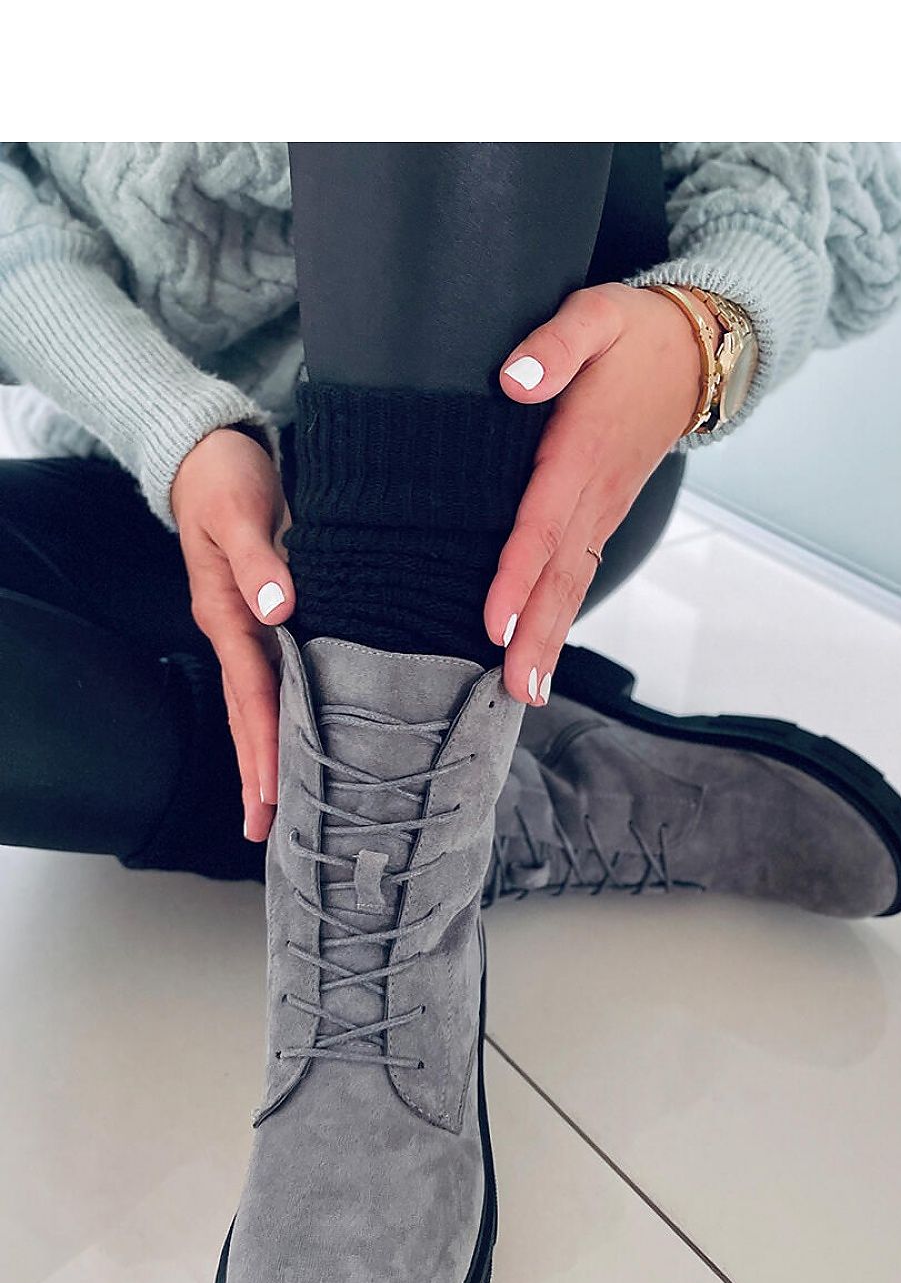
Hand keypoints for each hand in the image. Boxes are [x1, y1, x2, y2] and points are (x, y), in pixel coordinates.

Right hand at [171, 427, 295, 841]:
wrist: (213, 450)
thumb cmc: (226, 476)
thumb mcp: (237, 508)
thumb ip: (257, 558)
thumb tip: (280, 607)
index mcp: (228, 613)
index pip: (253, 692)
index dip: (267, 741)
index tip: (275, 789)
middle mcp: (238, 629)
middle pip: (251, 714)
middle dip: (259, 773)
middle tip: (267, 832)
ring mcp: (250, 627)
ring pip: (262, 704)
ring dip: (269, 755)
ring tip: (278, 810)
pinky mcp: (269, 617)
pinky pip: (279, 678)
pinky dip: (288, 716)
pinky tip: (303, 742)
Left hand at [485, 282, 718, 704]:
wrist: (700, 351)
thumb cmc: (636, 334)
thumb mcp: (596, 315)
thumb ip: (556, 344)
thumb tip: (513, 380)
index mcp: (582, 452)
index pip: (542, 524)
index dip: (517, 576)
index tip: (494, 622)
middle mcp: (596, 493)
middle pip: (562, 575)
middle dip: (538, 635)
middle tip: (517, 689)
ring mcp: (605, 509)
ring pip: (574, 583)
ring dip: (551, 638)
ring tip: (528, 690)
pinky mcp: (605, 513)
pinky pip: (579, 572)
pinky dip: (560, 615)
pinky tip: (540, 648)